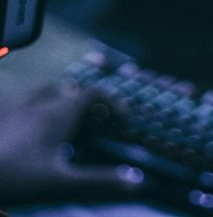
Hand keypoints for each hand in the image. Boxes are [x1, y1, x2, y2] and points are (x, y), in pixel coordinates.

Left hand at [0, 84, 144, 204]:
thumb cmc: (17, 179)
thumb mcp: (62, 184)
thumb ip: (99, 181)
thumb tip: (136, 180)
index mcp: (59, 114)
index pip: (94, 93)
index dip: (113, 103)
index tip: (122, 121)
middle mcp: (40, 103)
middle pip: (71, 90)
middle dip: (87, 102)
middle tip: (96, 125)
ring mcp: (17, 106)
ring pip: (46, 90)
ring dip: (62, 100)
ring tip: (66, 121)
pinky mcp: (1, 114)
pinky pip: (23, 100)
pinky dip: (37, 107)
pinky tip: (32, 128)